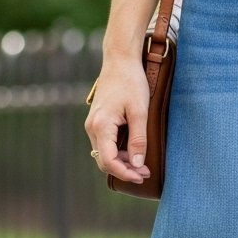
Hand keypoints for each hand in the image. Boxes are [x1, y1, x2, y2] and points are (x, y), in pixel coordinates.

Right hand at [85, 57, 151, 184]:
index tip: (142, 176)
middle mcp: (92, 128)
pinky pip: (105, 144)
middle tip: (145, 173)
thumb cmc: (131, 83)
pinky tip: (134, 153)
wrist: (120, 61)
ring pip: (104, 154)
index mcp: (101, 126)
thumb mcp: (140, 112)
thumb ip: (138, 139)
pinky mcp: (97, 122)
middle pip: (104, 161)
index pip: (109, 161)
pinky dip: (118, 152)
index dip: (125, 173)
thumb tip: (137, 164)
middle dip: (124, 170)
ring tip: (143, 165)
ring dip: (122, 162)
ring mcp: (93, 125)